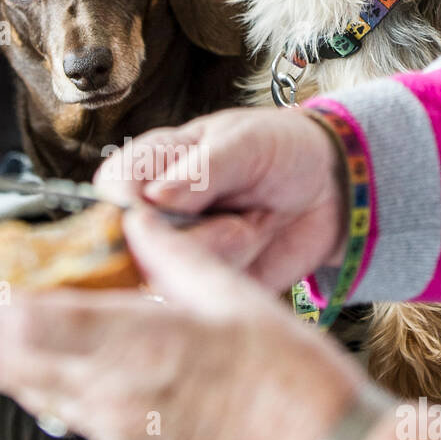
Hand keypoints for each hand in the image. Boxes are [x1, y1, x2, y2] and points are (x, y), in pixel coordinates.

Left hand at [0, 208, 365, 439]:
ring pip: (28, 391)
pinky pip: (64, 413)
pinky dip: (40, 379)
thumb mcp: (234, 297)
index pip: (22, 324)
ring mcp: (116, 432)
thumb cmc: (290, 381)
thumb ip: (174, 257)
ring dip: (0, 353)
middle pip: (6, 363)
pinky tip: (53, 356)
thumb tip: (140, 225)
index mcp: (135, 347)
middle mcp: (111, 396)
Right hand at [95, 107, 346, 290]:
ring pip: (175, 273)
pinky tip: (255, 246)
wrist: (330, 188)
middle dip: (196, 234)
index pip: (111, 190)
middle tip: (240, 215)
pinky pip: (206, 296)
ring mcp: (176, 256)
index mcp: (149, 166)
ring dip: (226, 250)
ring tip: (253, 224)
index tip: (158, 207)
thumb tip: (154, 197)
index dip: (127, 206)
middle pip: (136, 244)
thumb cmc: (278, 149)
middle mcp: (153, 215)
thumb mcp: (245, 143)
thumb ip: (202, 170)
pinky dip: (239, 272)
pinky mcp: (203, 288)